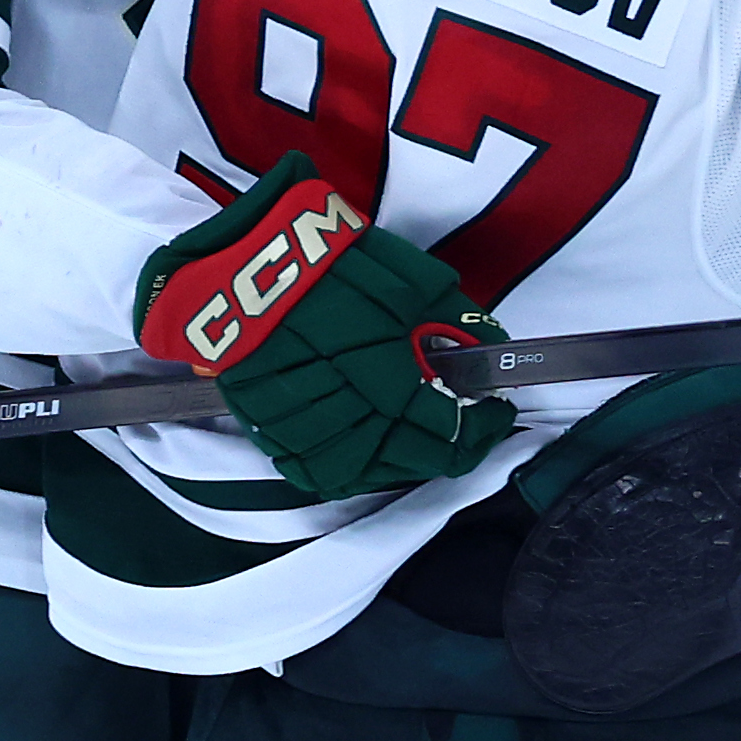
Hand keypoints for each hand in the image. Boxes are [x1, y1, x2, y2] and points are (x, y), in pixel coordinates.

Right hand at [136, 152, 516, 500]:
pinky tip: (378, 440)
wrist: (243, 271)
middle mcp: (353, 425)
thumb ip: (458, 323)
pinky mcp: (276, 438)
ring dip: (408, 458)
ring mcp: (311, 438)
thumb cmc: (333, 268)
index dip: (486, 425)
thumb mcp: (413, 281)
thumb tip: (490, 351)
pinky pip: (327, 470)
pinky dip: (361, 463)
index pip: (454, 434)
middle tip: (469, 421)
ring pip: (374, 472)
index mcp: (391, 387)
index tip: (498, 407)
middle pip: (417, 461)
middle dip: (454, 443)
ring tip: (425, 432)